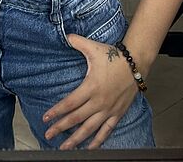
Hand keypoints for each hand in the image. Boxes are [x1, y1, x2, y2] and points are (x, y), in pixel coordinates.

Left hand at [42, 33, 139, 149]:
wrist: (136, 63)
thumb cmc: (113, 56)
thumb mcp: (93, 47)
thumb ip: (77, 41)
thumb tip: (66, 35)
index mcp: (91, 86)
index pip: (70, 103)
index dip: (57, 111)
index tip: (46, 118)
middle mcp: (99, 101)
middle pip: (77, 118)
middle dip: (61, 128)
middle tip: (48, 135)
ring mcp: (108, 109)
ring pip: (90, 129)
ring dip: (77, 139)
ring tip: (65, 147)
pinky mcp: (117, 114)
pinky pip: (106, 131)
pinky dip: (98, 141)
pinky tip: (89, 148)